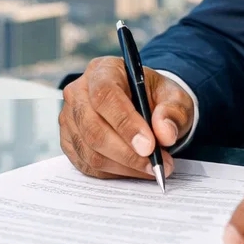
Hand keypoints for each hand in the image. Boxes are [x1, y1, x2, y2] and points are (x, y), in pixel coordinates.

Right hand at [59, 56, 195, 180]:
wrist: (144, 106)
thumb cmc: (155, 98)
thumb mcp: (174, 97)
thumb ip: (173, 111)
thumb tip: (165, 133)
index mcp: (103, 70)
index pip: (105, 95)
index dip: (126, 123)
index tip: (149, 146)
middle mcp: (79, 92)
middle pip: (93, 128)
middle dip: (127, 153)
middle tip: (155, 164)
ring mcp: (70, 118)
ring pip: (90, 151)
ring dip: (124, 166)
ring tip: (151, 168)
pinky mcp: (68, 141)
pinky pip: (86, 165)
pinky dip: (113, 172)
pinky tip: (133, 169)